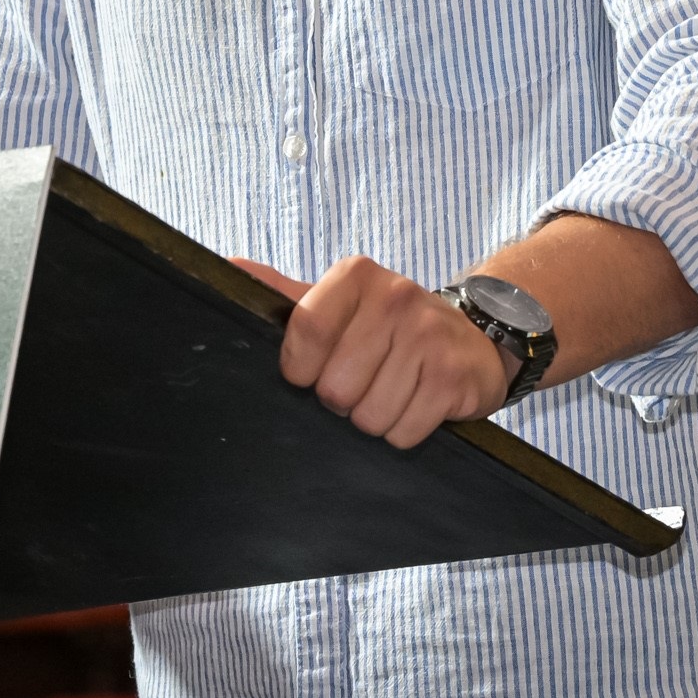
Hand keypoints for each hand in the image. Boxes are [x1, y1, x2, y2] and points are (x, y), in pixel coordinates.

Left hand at [230, 255, 512, 450]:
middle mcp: (395, 297)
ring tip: (389, 391)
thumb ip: (285, 293)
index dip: (300, 369)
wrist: (471, 339)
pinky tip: (415, 404)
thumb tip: (226, 266)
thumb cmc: (389, 327)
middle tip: (362, 382)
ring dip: (373, 418)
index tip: (310, 372)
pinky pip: (403, 431)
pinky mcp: (453, 376)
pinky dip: (404, 431)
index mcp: (355, 275)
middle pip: (335, 387)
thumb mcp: (338, 303)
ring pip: (369, 415)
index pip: (305, 334)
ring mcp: (428, 335)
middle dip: (342, 400)